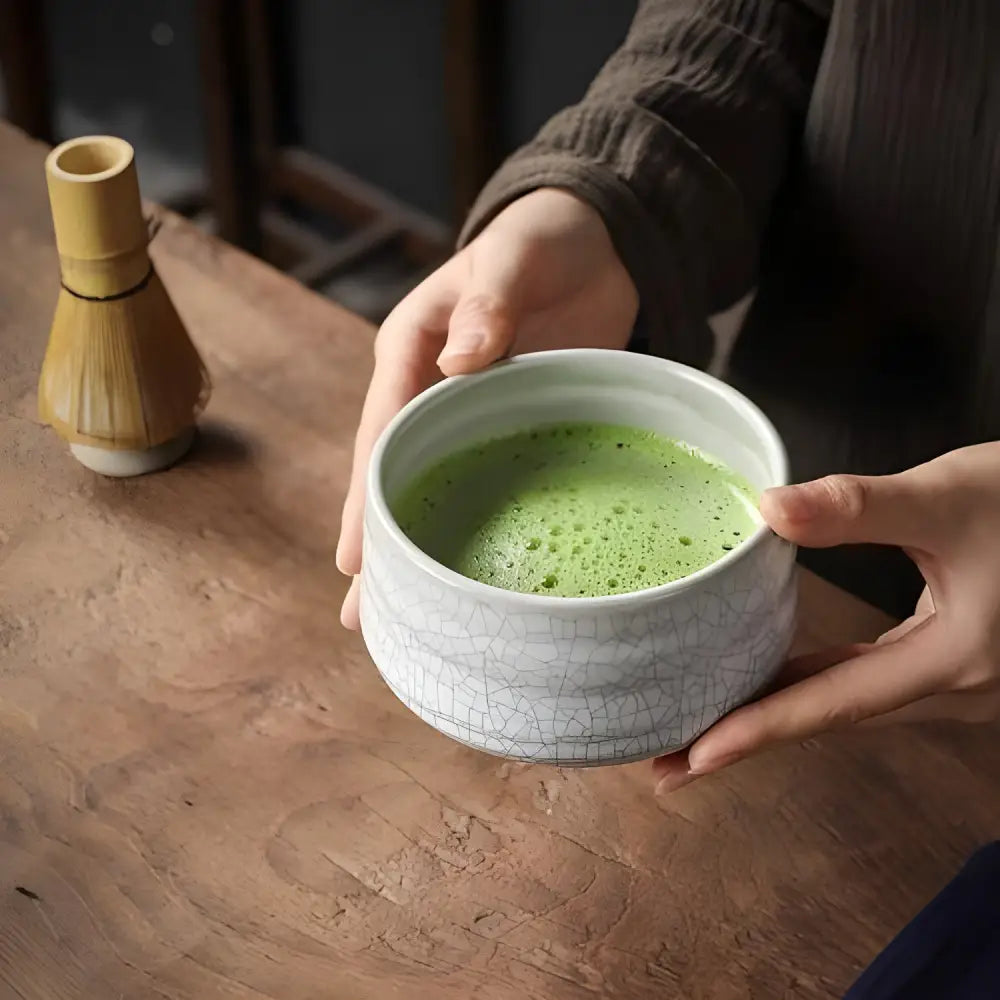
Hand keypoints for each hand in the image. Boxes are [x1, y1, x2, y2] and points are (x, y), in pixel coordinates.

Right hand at [337, 188, 638, 628]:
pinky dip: (464, 523)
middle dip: (376, 540)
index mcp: (411, 348)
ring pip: (430, 485)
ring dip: (414, 544)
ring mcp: (467, 414)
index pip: (381, 430)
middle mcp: (428, 389)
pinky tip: (464, 568)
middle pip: (392, 472)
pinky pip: (480, 481)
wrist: (599, 246)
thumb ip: (489, 303)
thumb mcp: (515, 257)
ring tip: (399, 613)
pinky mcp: (508, 427)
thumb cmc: (544, 241)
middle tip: (360, 614)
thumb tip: (457, 363)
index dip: (367, 495)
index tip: (356, 555)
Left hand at [653, 442, 999, 794]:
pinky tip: (774, 675)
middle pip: (832, 719)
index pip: (834, 705)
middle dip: (750, 738)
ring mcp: (956, 678)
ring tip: (704, 725)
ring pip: (849, 704)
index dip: (759, 731)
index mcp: (953, 662)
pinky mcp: (951, 655)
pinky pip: (869, 680)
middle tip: (670, 761)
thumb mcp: (950, 497)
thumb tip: (767, 508)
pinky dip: (817, 682)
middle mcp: (954, 687)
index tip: (691, 759)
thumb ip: (859, 506)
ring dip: (778, 713)